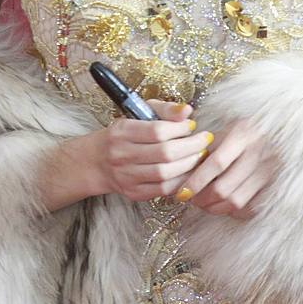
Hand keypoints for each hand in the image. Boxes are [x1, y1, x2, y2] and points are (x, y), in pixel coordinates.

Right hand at [92, 100, 214, 202]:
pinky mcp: (133, 193)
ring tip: (200, 155)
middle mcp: (122, 155)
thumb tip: (187, 110)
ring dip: (189, 165)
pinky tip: (189, 172)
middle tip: (205, 141)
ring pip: (165, 174)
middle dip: (191, 147)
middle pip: (165, 154)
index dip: (180, 128)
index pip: (157, 131)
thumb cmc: (124, 134)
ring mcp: (127, 177)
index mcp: (123, 131)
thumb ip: (164, 110)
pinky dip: (180, 181)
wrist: (97, 161)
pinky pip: (162, 190)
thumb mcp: (139, 114)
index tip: (193, 125)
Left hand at [172, 117, 277, 218]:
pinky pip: (249, 207)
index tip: (182, 191)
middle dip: (203, 199)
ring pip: (235, 201)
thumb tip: (181, 173)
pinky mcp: (273, 184)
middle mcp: (258, 152)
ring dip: (215, 208)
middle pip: (224, 187)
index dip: (197, 180)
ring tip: (204, 204)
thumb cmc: (243, 130)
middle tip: (192, 199)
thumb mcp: (225, 130)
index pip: (217, 163)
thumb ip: (207, 149)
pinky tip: (222, 205)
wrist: (276, 129)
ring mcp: (268, 170)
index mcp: (243, 134)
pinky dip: (232, 211)